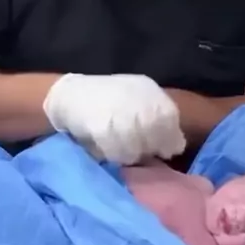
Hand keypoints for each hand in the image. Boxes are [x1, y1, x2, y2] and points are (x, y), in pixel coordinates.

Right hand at [44, 73, 186, 164]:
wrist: (68, 95)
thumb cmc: (106, 102)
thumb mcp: (136, 100)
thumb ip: (157, 118)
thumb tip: (177, 146)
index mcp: (148, 90)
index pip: (169, 118)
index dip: (168, 139)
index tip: (162, 150)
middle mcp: (136, 99)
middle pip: (154, 135)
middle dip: (148, 148)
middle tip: (136, 149)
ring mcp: (119, 112)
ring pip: (136, 148)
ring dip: (130, 154)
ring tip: (120, 149)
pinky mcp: (101, 126)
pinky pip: (116, 152)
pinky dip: (114, 155)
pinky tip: (107, 150)